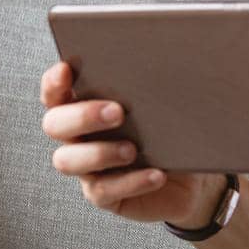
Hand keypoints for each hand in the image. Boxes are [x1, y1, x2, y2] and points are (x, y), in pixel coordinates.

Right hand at [40, 61, 226, 227]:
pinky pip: (104, 191)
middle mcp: (77, 136)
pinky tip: (156, 174)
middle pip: (55, 124)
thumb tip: (168, 54)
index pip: (55, 92)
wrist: (193, 178)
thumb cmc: (172, 130)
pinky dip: (131, 182)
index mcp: (84, 106)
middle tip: (118, 112)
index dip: (54, 82)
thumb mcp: (165, 104)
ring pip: (68, 161)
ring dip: (99, 152)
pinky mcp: (104, 195)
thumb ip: (152, 82)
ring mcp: (87, 168)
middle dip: (82, 116)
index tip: (67, 70)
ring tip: (133, 149)